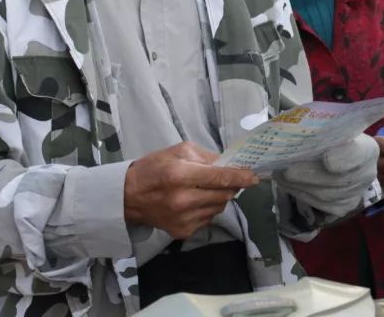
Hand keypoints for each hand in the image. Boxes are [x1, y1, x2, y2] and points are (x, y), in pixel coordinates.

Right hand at [124, 142, 257, 239]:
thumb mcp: (179, 151)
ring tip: (206, 189)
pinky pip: (209, 219)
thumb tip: (231, 165)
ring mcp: (183, 219)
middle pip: (224, 195)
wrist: (128, 197)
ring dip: (220, 197)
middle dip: (232, 186)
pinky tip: (195, 202)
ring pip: (219, 207)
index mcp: (181, 176)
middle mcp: (183, 200)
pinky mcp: (183, 232)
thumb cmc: (154, 168)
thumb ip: (207, 157)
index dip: (241, 177)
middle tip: (228, 179)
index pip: (220, 178)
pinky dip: (209, 209)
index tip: (255, 177)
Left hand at [275, 134, 379, 215]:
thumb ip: (320, 130)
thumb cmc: (334, 136)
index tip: (326, 159)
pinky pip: (320, 205)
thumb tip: (296, 133)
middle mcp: (367, 174)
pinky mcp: (343, 207)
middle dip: (308, 175)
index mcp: (368, 149)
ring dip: (299, 186)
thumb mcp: (331, 126)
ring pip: (325, 195)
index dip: (343, 158)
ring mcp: (356, 194)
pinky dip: (300, 193)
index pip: (358, 155)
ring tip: (280, 175)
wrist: (343, 156)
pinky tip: (288, 184)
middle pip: (338, 180)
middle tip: (284, 169)